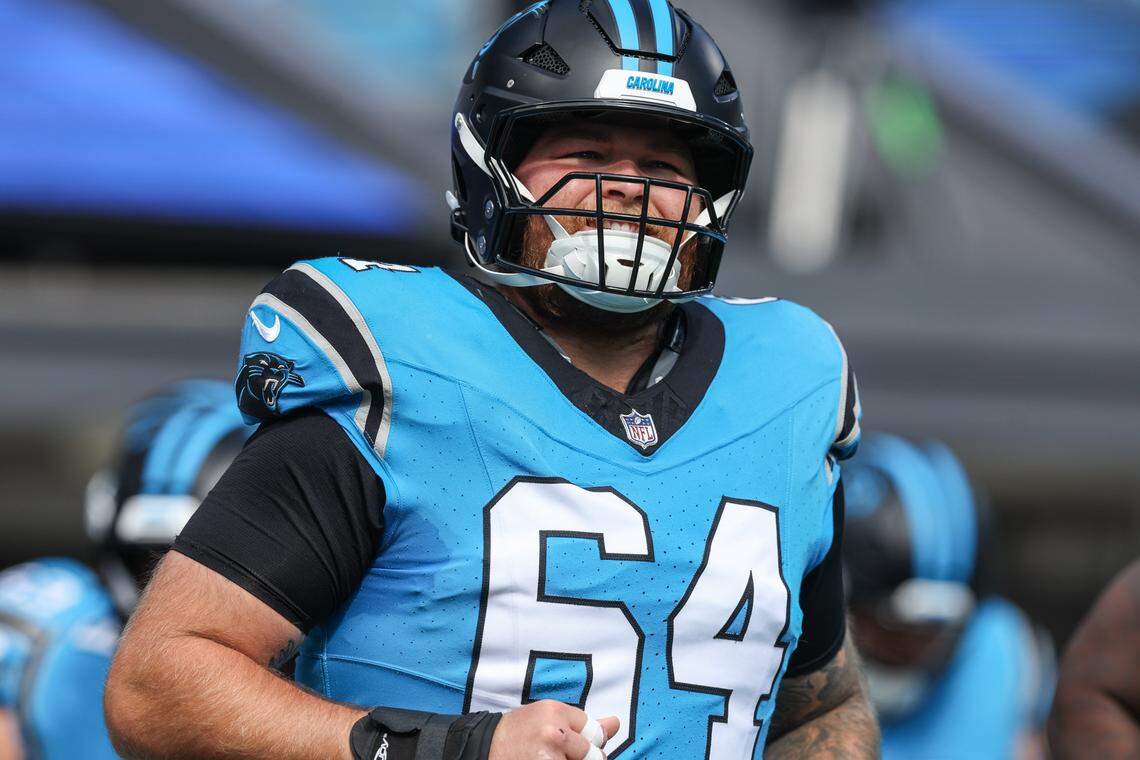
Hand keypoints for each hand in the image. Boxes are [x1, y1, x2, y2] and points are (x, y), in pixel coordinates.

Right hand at [488, 700, 619, 759]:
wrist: (484, 746)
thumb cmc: (519, 732)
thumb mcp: (549, 718)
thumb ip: (583, 724)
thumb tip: (616, 723)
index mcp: (556, 711)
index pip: (595, 732)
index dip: (587, 743)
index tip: (572, 746)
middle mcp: (554, 732)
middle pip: (594, 755)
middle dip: (585, 759)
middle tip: (560, 755)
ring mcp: (549, 757)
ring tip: (549, 756)